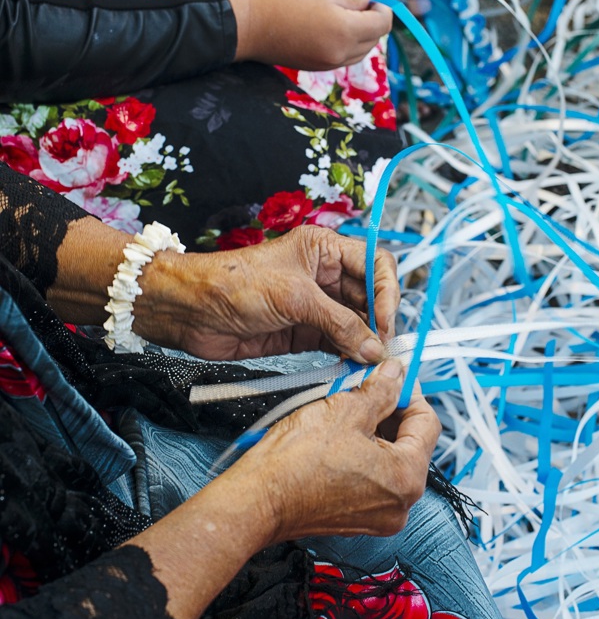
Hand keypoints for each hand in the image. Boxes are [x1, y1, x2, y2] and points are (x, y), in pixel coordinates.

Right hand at [127, 360, 439, 618]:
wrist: (257, 499)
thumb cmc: (296, 460)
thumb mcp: (346, 409)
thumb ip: (381, 390)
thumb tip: (396, 374)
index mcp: (407, 477)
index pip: (428, 424)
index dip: (411, 392)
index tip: (395, 376)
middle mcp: (400, 504)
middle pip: (409, 443)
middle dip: (391, 411)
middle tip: (368, 386)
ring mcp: (378, 516)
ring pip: (389, 461)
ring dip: (374, 431)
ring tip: (347, 408)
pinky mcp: (356, 519)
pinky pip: (371, 479)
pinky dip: (361, 455)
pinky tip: (338, 436)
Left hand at [136, 225, 398, 361]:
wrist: (190, 310)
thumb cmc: (236, 285)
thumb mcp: (294, 298)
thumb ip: (339, 323)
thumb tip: (376, 349)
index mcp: (325, 249)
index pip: (375, 264)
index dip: (387, 293)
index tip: (387, 324)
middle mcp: (324, 275)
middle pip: (369, 298)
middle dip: (379, 324)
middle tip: (383, 353)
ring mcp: (314, 305)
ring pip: (356, 324)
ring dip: (365, 344)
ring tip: (370, 366)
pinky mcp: (302, 333)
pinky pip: (336, 344)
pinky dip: (347, 356)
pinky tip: (352, 369)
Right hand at [228, 0, 391, 69]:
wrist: (251, 25)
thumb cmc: (284, 0)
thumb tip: (371, 2)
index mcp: (346, 30)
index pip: (383, 24)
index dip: (383, 8)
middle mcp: (341, 53)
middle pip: (375, 39)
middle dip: (374, 21)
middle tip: (362, 4)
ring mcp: (329, 64)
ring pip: (362, 51)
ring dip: (362, 34)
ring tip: (348, 15)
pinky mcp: (318, 68)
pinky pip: (345, 57)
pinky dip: (347, 44)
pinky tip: (335, 28)